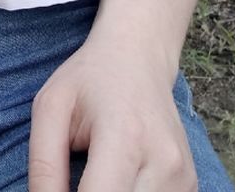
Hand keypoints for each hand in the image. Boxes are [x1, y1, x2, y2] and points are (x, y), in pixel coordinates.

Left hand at [27, 37, 196, 191]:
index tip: (57, 191)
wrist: (138, 56)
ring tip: (98, 176)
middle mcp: (164, 161)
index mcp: (125, 137)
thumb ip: (44, 165)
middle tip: (77, 178)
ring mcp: (183, 176)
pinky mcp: (190, 185)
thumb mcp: (51, 107)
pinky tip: (118, 178)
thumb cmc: (89, 80)